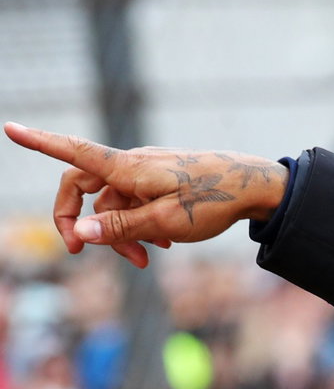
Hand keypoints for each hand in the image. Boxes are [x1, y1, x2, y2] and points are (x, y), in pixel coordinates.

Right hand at [3, 122, 286, 268]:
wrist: (255, 188)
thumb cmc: (212, 202)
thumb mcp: (165, 222)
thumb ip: (121, 228)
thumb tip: (79, 234)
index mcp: (127, 168)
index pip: (73, 152)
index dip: (40, 142)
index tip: (9, 128)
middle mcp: (131, 165)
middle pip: (84, 187)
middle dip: (80, 221)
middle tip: (79, 252)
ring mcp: (146, 172)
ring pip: (114, 203)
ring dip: (121, 232)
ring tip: (145, 260)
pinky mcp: (161, 181)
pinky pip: (136, 203)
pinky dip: (141, 225)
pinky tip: (164, 246)